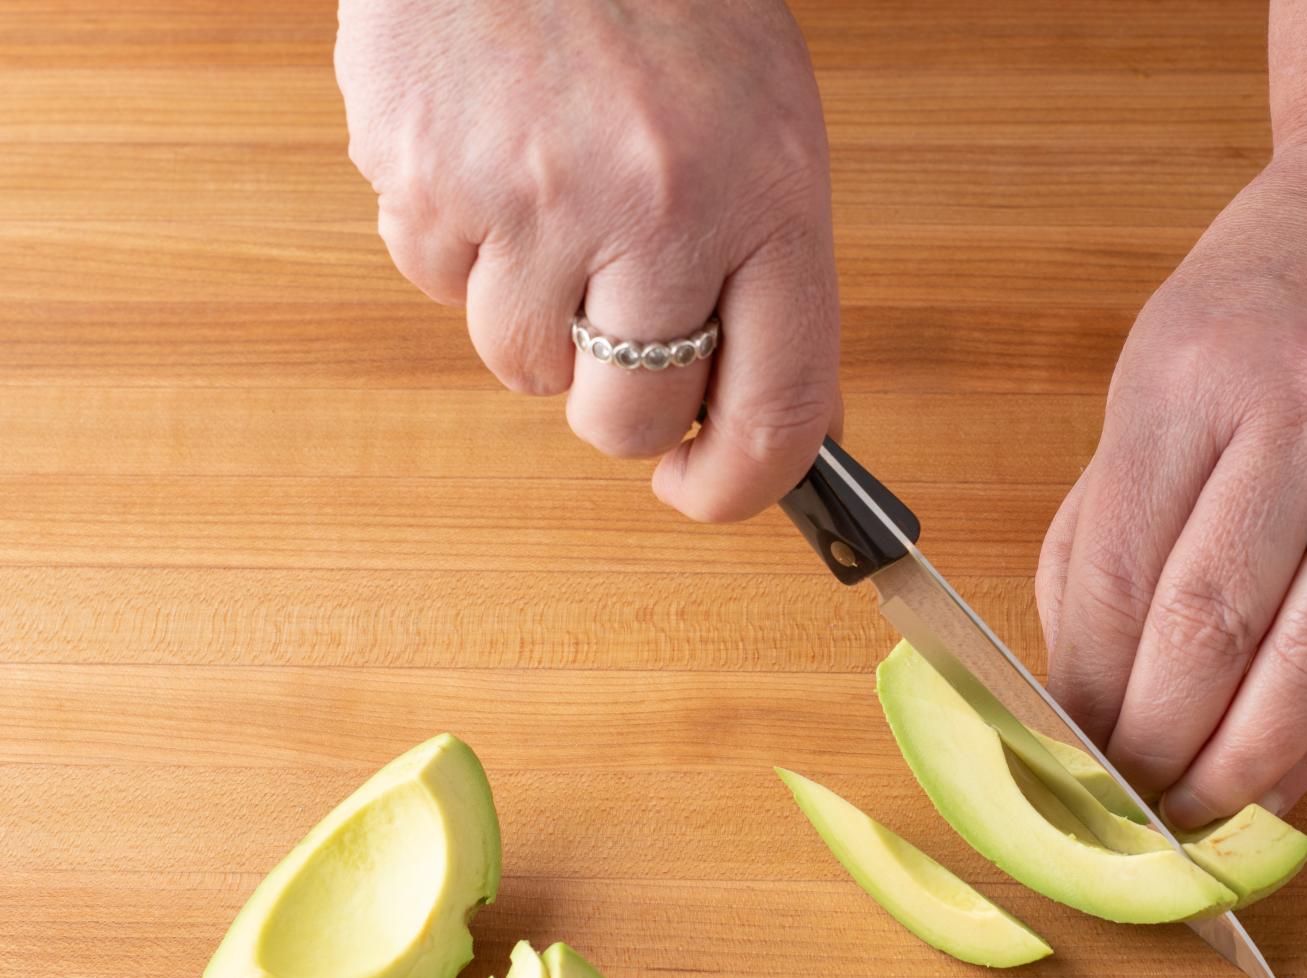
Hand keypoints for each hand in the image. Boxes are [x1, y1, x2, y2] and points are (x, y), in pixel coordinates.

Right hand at [335, 0, 838, 520]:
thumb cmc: (668, 0)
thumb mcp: (768, 125)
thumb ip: (772, 274)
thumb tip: (771, 421)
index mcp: (768, 198)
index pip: (776, 416)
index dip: (739, 488)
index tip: (710, 491)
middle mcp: (657, 211)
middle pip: (627, 420)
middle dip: (623, 405)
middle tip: (622, 335)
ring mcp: (530, 199)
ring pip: (522, 366)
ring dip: (538, 318)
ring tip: (555, 203)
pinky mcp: (422, 177)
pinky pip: (434, 284)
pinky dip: (461, 249)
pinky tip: (491, 161)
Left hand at [1036, 143, 1306, 827]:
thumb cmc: (1272, 290)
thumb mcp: (1158, 366)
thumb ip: (1110, 511)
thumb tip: (1073, 666)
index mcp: (1186, 380)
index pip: (1116, 573)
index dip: (1083, 687)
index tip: (1058, 753)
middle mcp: (1290, 420)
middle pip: (1206, 627)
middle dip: (1153, 742)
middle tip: (1120, 807)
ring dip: (1245, 762)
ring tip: (1197, 817)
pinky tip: (1281, 784)